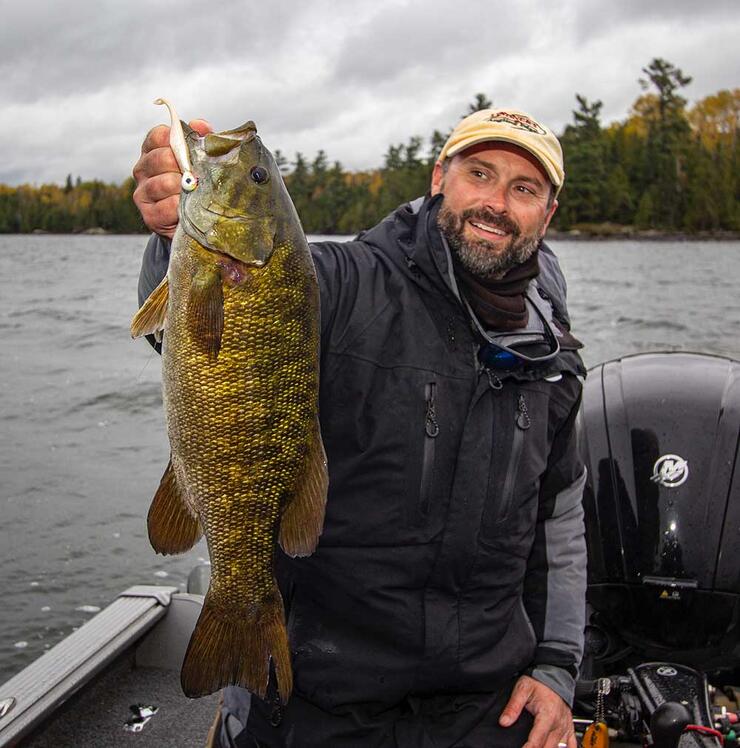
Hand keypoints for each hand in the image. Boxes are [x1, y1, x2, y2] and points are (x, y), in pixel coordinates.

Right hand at [132, 118, 212, 237]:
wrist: (194, 222)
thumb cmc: (197, 183)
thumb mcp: (201, 160)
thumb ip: (201, 140)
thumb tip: (200, 125)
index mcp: (153, 150)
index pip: (158, 135)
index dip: (176, 140)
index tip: (192, 150)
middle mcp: (142, 169)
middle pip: (162, 158)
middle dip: (184, 166)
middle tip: (198, 175)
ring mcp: (143, 193)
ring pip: (163, 183)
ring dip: (184, 188)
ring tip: (195, 191)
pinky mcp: (149, 215)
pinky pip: (166, 207)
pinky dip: (180, 207)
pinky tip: (188, 207)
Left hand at [499, 675, 576, 747]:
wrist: (553, 674)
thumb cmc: (538, 681)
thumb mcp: (522, 689)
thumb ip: (513, 706)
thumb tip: (504, 722)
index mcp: (547, 715)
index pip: (537, 740)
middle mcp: (558, 724)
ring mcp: (565, 727)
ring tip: (537, 747)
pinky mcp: (569, 728)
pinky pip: (572, 745)